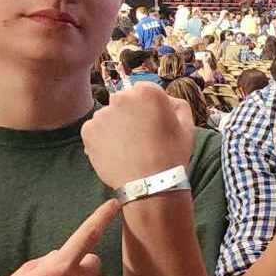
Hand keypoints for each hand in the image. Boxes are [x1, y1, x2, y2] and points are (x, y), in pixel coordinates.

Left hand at [80, 84, 195, 190]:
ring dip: (116, 126)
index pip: (145, 91)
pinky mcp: (88, 131)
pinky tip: (118, 152)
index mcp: (147, 92)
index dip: (151, 107)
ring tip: (129, 148)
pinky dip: (103, 139)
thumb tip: (166, 100)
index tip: (154, 123)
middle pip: (125, 101)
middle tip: (141, 137)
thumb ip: (177, 104)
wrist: (150, 184)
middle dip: (131, 114)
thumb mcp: (188, 126)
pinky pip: (96, 130)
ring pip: (109, 116)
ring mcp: (102, 114)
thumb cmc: (172, 155)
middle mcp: (121, 97)